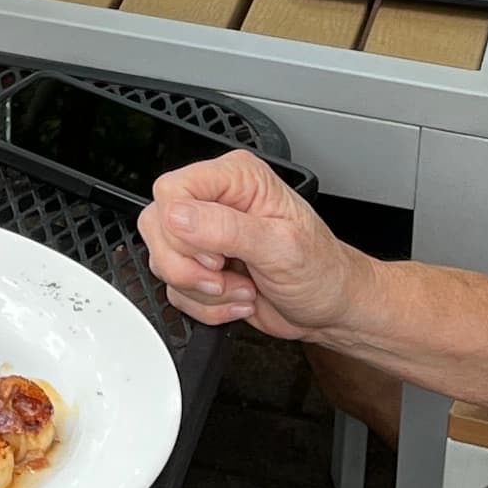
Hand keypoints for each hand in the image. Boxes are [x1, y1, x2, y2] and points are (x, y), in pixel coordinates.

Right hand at [140, 152, 370, 345]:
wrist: (331, 308)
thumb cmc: (321, 271)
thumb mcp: (281, 247)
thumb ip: (226, 228)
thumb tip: (177, 216)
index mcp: (236, 179)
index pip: (171, 189)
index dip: (183, 228)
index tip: (216, 254)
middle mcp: (215, 201)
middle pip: (157, 226)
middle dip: (190, 267)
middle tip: (226, 274)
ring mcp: (204, 235)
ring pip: (162, 261)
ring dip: (203, 290)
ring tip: (242, 287)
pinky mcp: (200, 267)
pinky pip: (174, 289)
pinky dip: (205, 306)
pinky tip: (238, 297)